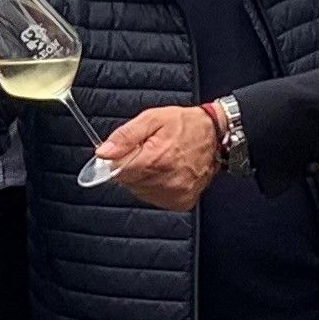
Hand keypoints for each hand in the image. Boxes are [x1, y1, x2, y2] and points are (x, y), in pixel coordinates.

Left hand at [96, 104, 224, 211]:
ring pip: (140, 192)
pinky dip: (156, 187)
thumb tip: (103, 153)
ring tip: (160, 161)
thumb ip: (124, 136)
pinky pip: (156, 199)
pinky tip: (166, 173)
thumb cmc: (185, 125)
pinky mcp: (182, 201)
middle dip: (133, 167)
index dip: (119, 160)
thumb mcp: (151, 119)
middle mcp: (166, 180)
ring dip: (144, 178)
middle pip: (129, 183)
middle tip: (148, 152)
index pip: (118, 172)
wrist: (215, 134)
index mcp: (156, 159)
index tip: (127, 152)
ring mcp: (175, 193)